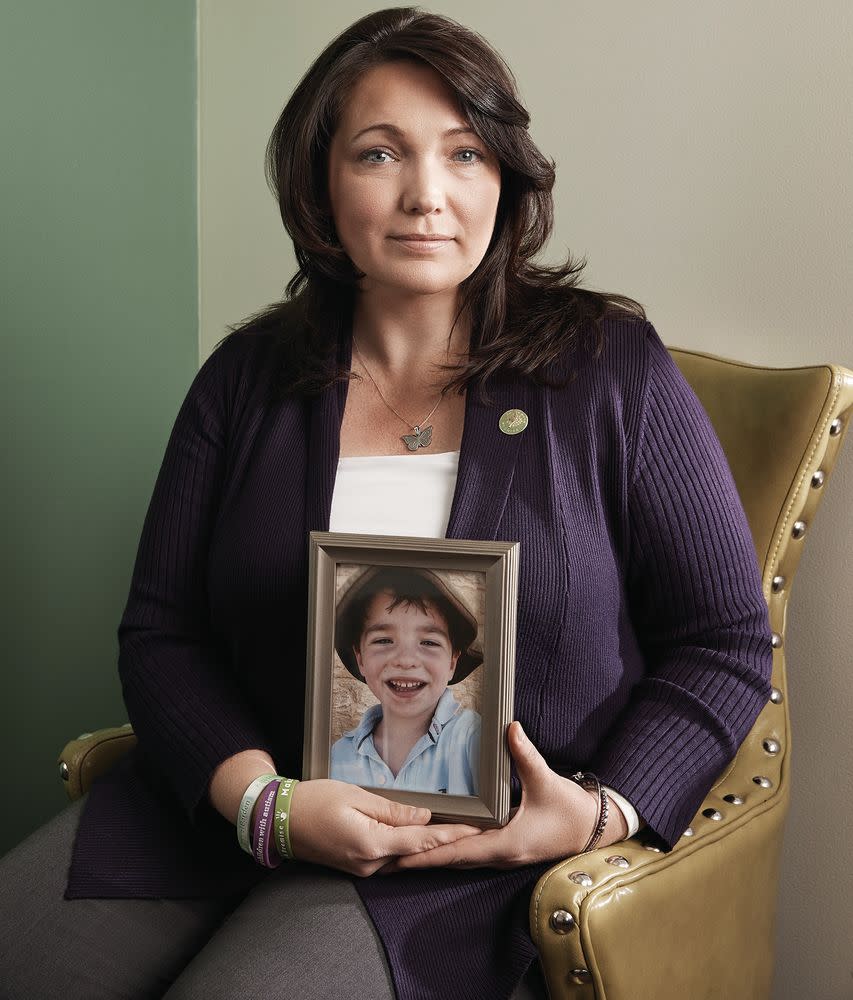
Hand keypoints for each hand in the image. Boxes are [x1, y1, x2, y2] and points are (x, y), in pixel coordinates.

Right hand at [288, 778, 483, 876]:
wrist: (280, 820)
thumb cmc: (314, 801)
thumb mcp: (355, 796)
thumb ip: (392, 811)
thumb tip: (423, 818)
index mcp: (370, 845)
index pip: (421, 842)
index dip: (451, 836)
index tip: (476, 829)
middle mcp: (369, 864)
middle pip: (416, 852)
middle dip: (446, 841)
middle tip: (475, 827)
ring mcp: (363, 869)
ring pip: (404, 856)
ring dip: (428, 845)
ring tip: (457, 829)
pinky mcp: (357, 867)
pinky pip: (390, 857)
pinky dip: (408, 847)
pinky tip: (422, 835)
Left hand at [384, 722, 626, 871]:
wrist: (593, 829)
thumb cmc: (571, 810)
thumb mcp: (547, 781)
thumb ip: (525, 754)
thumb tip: (510, 728)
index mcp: (506, 843)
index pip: (458, 850)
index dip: (428, 853)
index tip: (401, 855)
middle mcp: (501, 855)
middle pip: (452, 859)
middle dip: (420, 858)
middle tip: (388, 857)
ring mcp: (503, 856)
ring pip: (460, 858)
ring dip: (433, 856)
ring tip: (403, 853)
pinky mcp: (506, 850)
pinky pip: (471, 853)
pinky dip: (450, 851)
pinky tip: (437, 843)